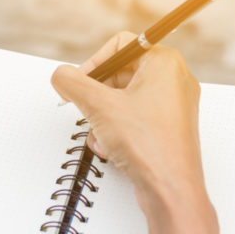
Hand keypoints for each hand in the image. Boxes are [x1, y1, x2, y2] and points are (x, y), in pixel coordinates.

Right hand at [51, 31, 217, 233]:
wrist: (171, 190)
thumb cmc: (148, 146)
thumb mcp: (98, 106)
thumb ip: (72, 83)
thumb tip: (61, 76)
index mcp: (165, 63)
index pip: (121, 45)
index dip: (94, 62)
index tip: (79, 81)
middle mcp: (173, 80)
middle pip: (120, 73)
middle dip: (97, 95)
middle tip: (87, 108)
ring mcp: (172, 106)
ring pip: (123, 99)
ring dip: (103, 117)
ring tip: (101, 134)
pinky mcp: (167, 129)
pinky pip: (133, 118)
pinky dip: (116, 131)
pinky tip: (111, 148)